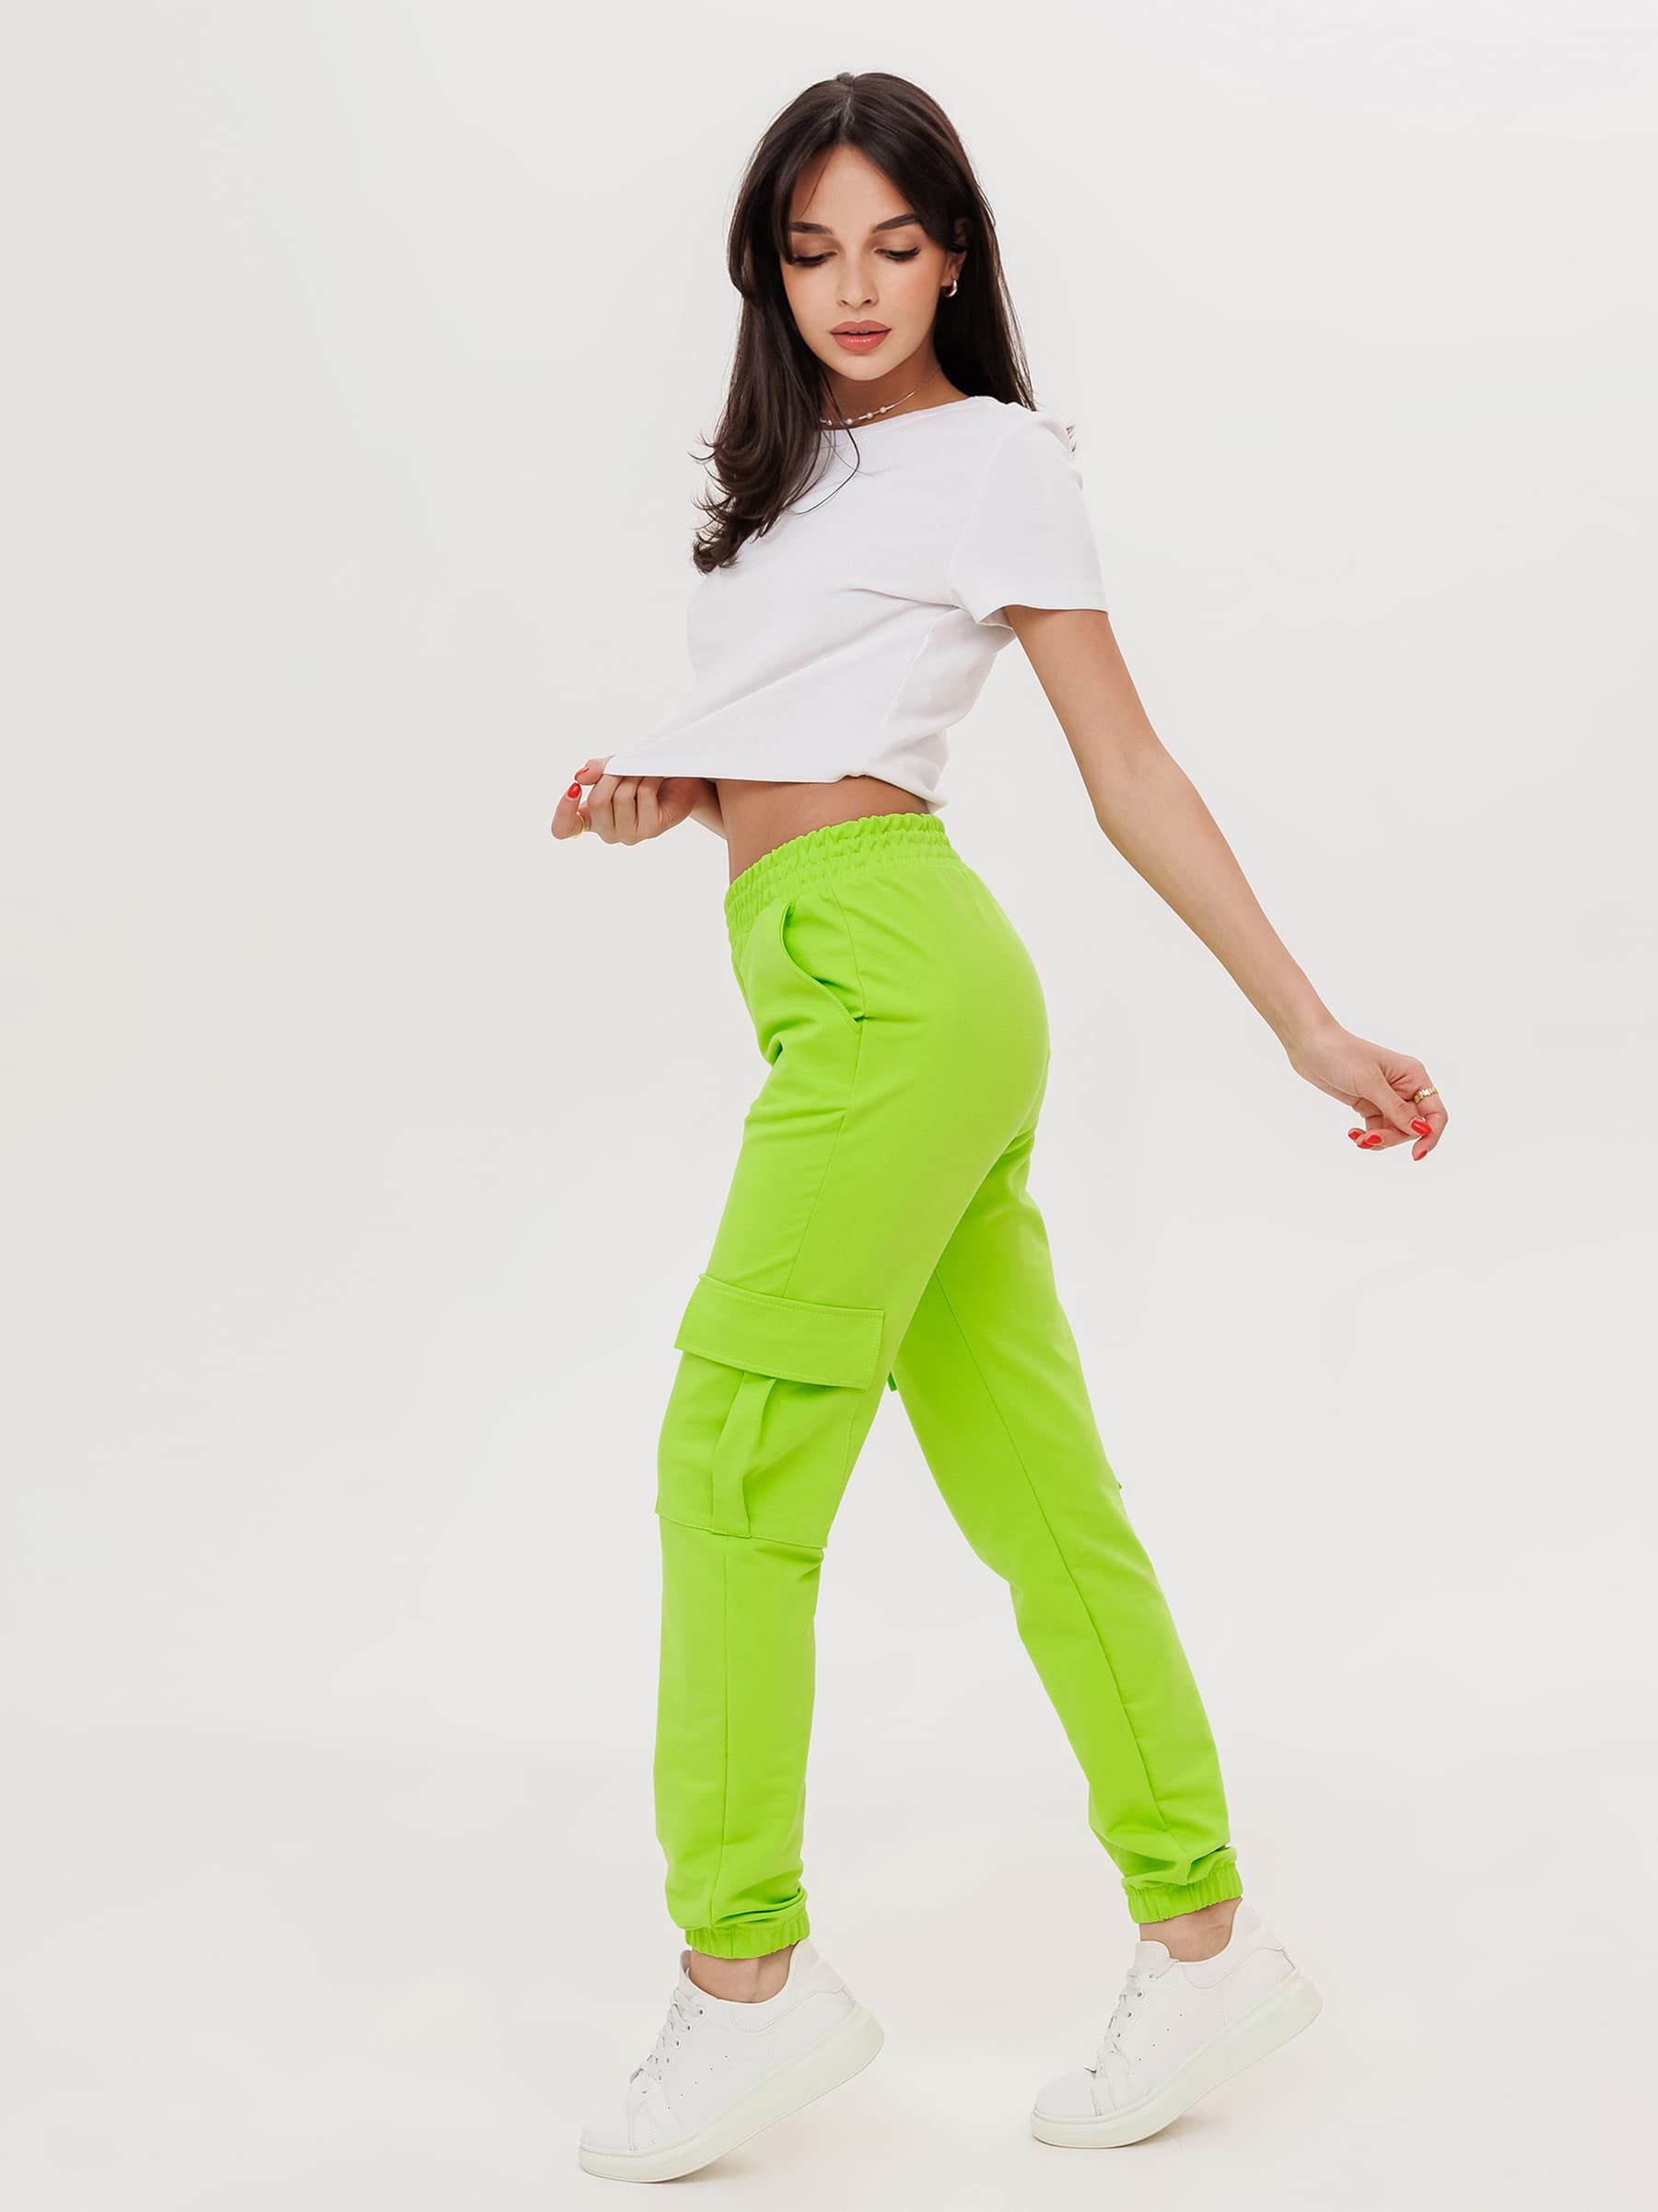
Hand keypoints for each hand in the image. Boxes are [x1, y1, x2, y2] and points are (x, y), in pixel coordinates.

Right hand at [550, 758, 714, 843]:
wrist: (678, 781)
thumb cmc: (640, 776)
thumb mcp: (613, 766)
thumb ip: (595, 770)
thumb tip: (579, 777)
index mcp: (590, 819)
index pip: (564, 828)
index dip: (564, 811)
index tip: (574, 788)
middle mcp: (608, 832)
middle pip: (597, 802)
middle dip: (610, 775)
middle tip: (623, 766)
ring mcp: (630, 835)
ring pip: (622, 797)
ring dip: (632, 774)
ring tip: (642, 771)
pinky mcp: (651, 829)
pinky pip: (644, 795)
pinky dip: (649, 777)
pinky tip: (656, 776)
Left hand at [1285, 1020, 1446, 1161]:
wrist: (1310, 1046)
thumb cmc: (1342, 1055)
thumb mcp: (1370, 1084)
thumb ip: (1396, 1109)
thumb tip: (1421, 1130)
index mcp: (1414, 1076)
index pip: (1435, 1113)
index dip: (1430, 1135)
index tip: (1416, 1155)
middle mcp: (1405, 1088)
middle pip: (1412, 1126)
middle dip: (1393, 1137)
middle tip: (1370, 1139)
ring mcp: (1386, 1097)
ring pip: (1394, 1130)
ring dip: (1379, 1139)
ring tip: (1358, 1138)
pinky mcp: (1369, 1104)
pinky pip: (1378, 1128)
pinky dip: (1368, 1135)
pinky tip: (1353, 1134)